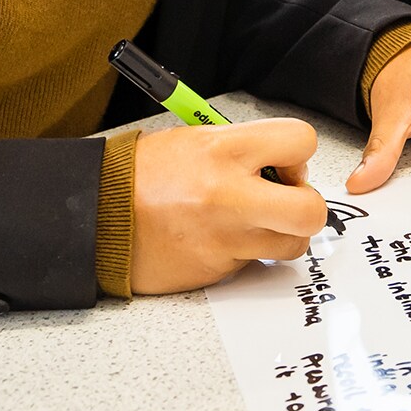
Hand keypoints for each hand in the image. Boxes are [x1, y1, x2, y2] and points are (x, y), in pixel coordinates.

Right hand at [129, 118, 326, 294]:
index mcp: (224, 150)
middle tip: (287, 200)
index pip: (301, 142)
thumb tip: (283, 164)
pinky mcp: (216, 270)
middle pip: (311, 210)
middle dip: (307, 205)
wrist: (99, 216)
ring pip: (292, 246)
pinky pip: (254, 264)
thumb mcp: (196, 140)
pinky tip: (220, 238)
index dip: (298, 155)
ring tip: (254, 222)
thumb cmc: (144, 176)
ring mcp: (224, 238)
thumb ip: (244, 149)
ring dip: (282, 234)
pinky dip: (246, 253)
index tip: (284, 164)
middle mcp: (229, 195)